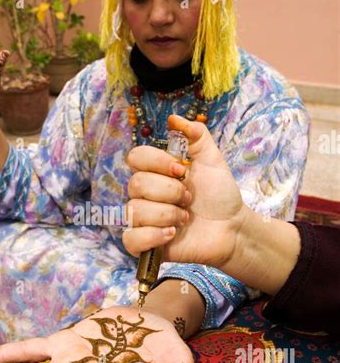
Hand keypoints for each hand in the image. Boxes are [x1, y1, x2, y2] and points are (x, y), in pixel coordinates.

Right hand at [123, 115, 245, 269]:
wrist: (232, 227)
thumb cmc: (220, 195)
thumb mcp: (212, 159)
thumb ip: (196, 135)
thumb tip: (173, 118)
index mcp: (156, 172)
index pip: (135, 158)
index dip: (157, 162)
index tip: (182, 170)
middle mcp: (145, 195)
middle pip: (135, 185)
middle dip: (169, 192)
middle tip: (189, 199)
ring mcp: (143, 220)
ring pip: (135, 211)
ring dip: (167, 214)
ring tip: (186, 219)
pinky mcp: (146, 244)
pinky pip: (131, 238)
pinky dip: (152, 235)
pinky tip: (172, 234)